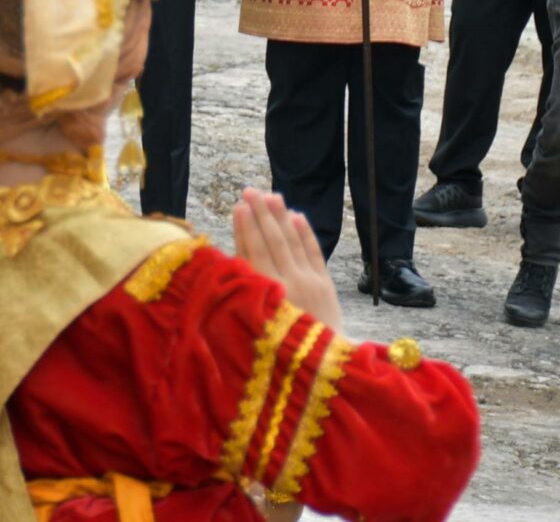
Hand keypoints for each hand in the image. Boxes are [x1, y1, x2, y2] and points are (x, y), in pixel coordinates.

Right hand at [232, 188, 342, 335]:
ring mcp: (309, 282)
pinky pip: (314, 252)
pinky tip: (296, 216)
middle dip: (261, 214)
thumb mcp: (255, 322)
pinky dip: (305, 233)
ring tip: (271, 195)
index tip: (238, 206)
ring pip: (292, 241)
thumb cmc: (278, 348)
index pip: (253, 252)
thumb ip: (246, 288)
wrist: (318, 368)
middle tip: (251, 191)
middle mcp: (288, 284)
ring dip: (281, 217)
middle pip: (272, 241)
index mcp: (267, 294)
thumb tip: (234, 255)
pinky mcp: (325, 285)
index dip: (245, 228)